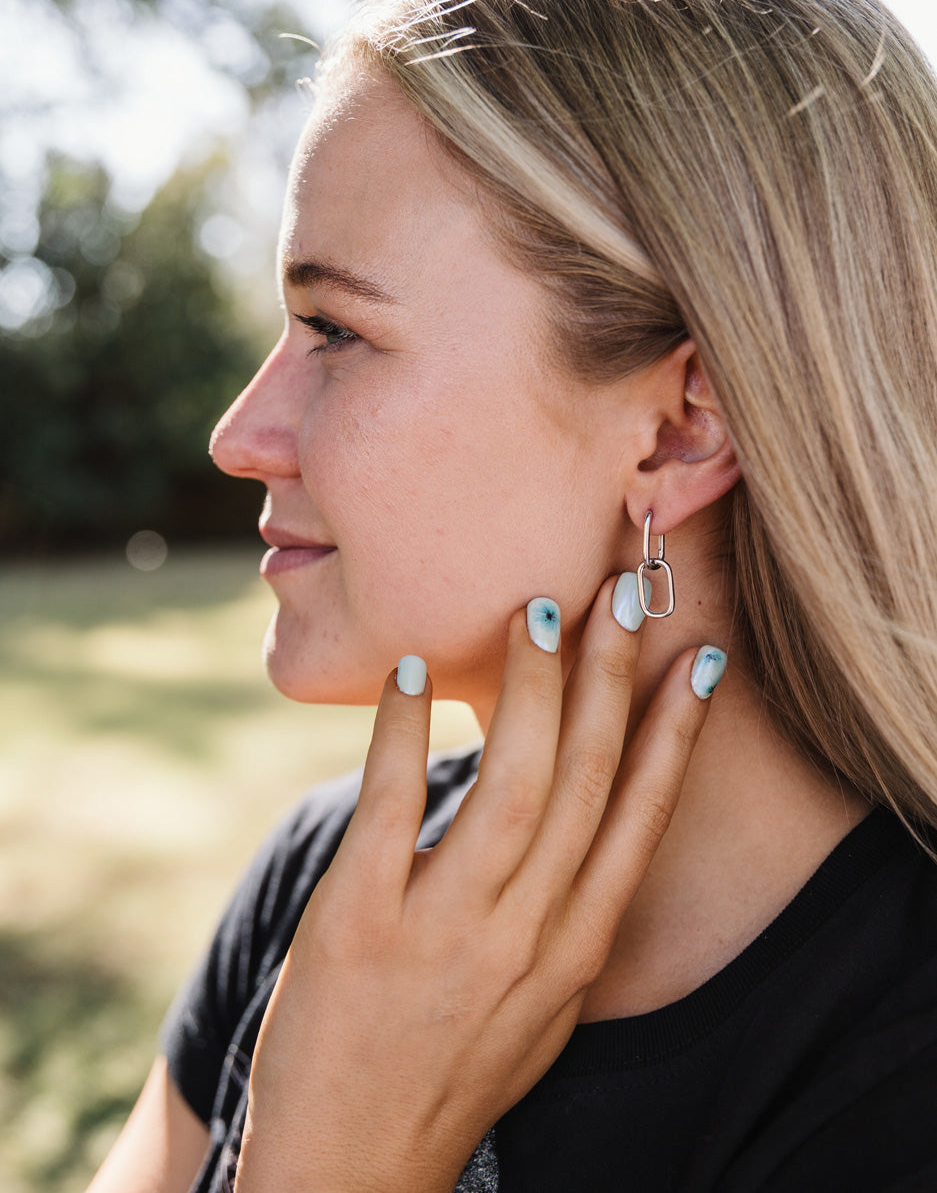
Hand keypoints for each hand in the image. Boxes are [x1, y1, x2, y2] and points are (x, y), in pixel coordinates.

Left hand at [235, 577, 723, 1192]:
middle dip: (610, 679)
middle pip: (586, 782)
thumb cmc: (450, 1072)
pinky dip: (405, 732)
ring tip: (537, 614)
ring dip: (531, 690)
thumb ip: (564, 914)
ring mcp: (445, 929)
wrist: (351, 1170)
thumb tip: (583, 822)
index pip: (640, 819)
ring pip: (511, 784)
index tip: (696, 658)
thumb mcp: (538, 1004)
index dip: (674, 733)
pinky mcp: (358, 924)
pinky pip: (392, 805)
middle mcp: (526, 935)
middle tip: (618, 594)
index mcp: (575, 949)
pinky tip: (412, 674)